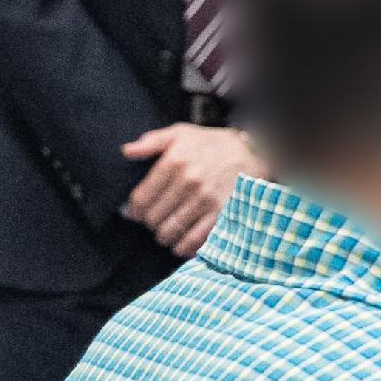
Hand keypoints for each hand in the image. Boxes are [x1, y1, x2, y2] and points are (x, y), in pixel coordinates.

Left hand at [121, 122, 260, 257]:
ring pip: (170, 232)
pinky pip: (194, 241)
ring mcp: (206, 200)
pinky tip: (182, 243)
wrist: (253, 153)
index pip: (141, 199)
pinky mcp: (222, 215)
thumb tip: (127, 151)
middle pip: (153, 218)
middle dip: (150, 223)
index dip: (135, 211)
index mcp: (174, 162)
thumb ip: (152, 141)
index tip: (137, 213)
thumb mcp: (181, 133)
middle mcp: (189, 182)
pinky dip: (183, 247)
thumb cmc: (212, 144)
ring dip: (164, 237)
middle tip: (155, 222)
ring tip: (167, 233)